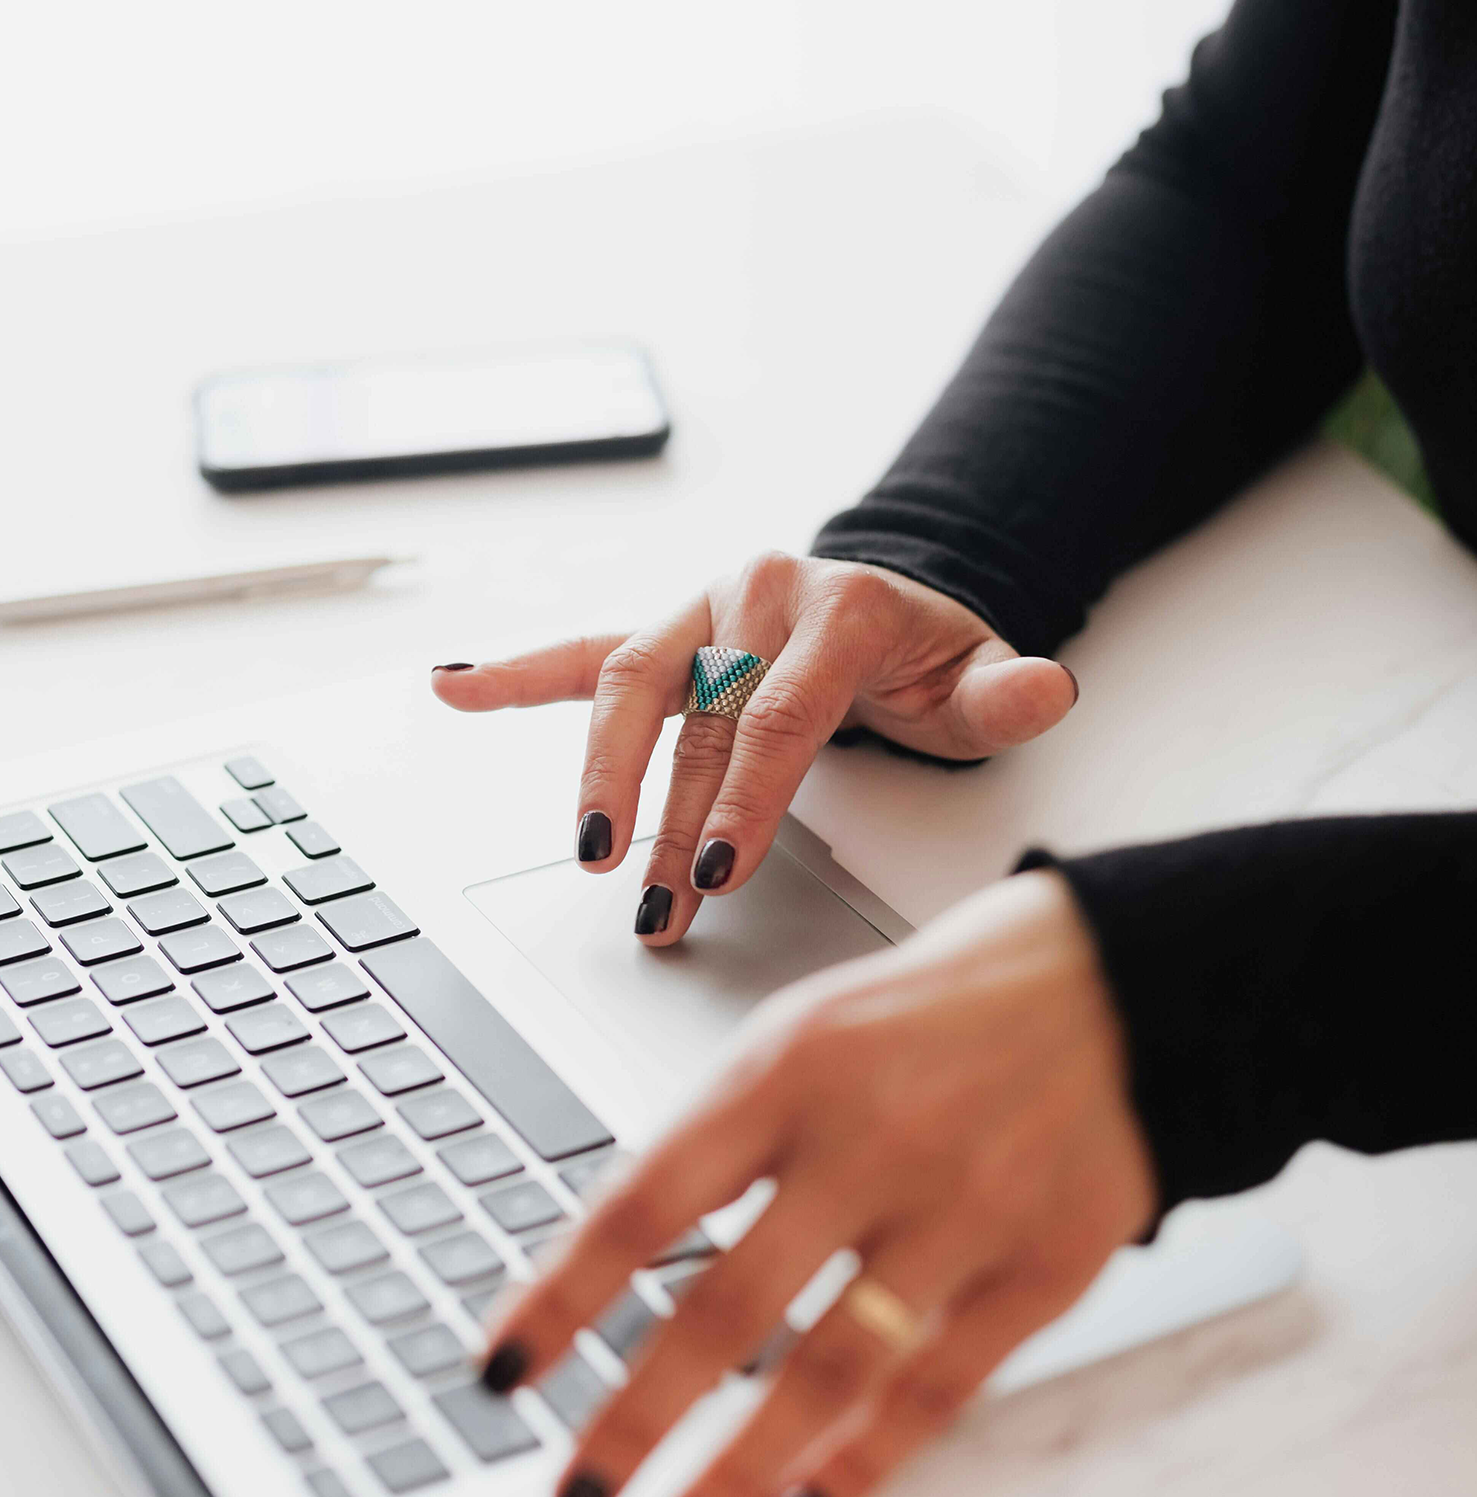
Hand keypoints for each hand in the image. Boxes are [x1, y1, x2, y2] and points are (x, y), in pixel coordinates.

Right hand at [431, 551, 1075, 942]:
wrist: (897, 602)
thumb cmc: (931, 661)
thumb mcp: (981, 680)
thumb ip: (1008, 692)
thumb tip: (1043, 688)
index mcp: (837, 606)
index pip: (775, 714)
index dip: (744, 799)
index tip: (716, 872)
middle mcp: (758, 595)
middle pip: (697, 718)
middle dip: (671, 819)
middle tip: (654, 901)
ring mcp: (702, 611)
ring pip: (631, 688)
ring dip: (600, 777)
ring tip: (588, 856)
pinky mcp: (665, 631)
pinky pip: (584, 652)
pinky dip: (517, 673)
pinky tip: (454, 689)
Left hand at [479, 870, 1154, 1496]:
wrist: (1113, 984)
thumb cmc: (930, 1012)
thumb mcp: (802, 1031)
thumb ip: (722, 1138)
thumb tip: (614, 1261)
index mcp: (787, 1069)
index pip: (643, 1201)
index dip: (563, 1298)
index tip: (503, 1371)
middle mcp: (868, 1142)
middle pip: (726, 1309)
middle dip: (636, 1419)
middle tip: (576, 1496)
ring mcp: (961, 1209)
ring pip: (829, 1370)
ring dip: (739, 1471)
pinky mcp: (1041, 1267)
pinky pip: (938, 1389)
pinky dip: (866, 1460)